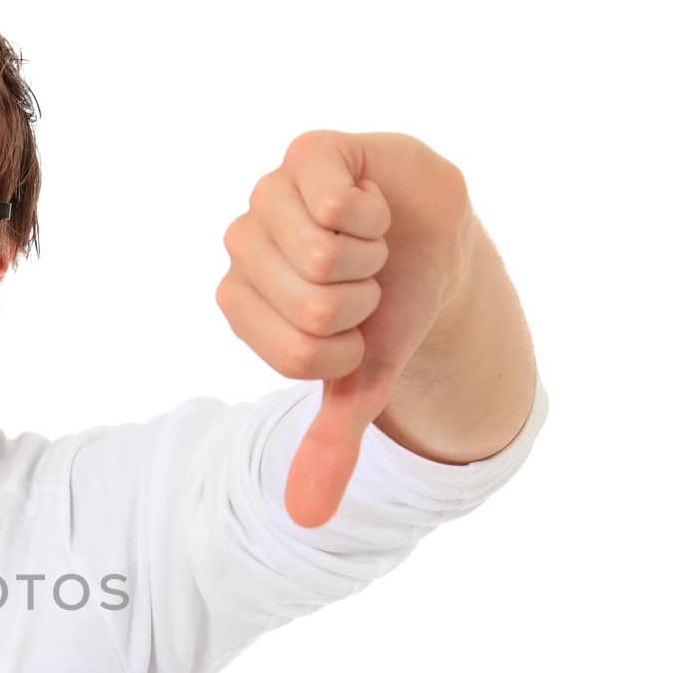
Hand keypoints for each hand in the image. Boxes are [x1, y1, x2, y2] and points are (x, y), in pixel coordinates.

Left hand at [216, 130, 473, 527]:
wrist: (432, 239)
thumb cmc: (385, 311)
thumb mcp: (360, 382)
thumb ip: (330, 443)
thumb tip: (305, 519)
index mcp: (240, 302)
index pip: (295, 351)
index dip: (344, 346)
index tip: (352, 328)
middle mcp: (242, 246)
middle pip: (308, 305)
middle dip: (361, 301)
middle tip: (364, 281)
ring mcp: (269, 195)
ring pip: (319, 255)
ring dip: (368, 257)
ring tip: (367, 245)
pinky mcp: (308, 153)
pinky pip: (335, 200)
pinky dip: (373, 213)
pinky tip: (369, 206)